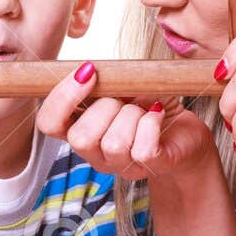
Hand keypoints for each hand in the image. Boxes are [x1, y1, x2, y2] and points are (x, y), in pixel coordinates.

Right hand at [35, 61, 216, 188]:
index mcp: (81, 130)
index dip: (61, 98)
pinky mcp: (150, 166)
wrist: (186, 132)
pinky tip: (158, 114)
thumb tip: (90, 69)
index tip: (88, 72)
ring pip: (113, 144)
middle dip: (105, 107)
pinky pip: (142, 149)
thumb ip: (103, 80)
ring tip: (145, 109)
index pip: (49, 124)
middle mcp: (95, 154)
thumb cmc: (149, 106)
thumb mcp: (122, 86)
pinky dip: (151, 124)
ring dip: (132, 115)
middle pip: (80, 138)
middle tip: (125, 98)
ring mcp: (122, 165)